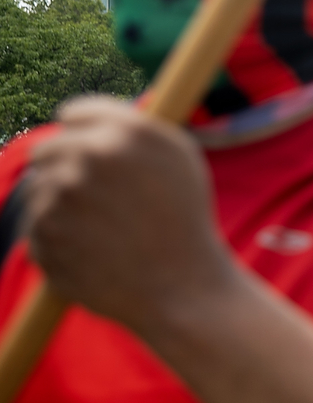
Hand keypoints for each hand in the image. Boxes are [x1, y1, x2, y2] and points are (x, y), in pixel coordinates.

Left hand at [24, 97, 237, 333]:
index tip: (97, 154)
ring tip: (106, 231)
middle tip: (100, 199)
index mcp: (126, 132)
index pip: (73, 114)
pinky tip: (95, 251)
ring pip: (40, 190)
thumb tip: (78, 116)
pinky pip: (38, 228)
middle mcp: (88, 158)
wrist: (182, 288)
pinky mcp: (43, 237)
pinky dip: (59, 238)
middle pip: (46, 149)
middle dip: (66, 168)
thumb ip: (131, 126)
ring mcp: (61, 198)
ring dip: (63, 205)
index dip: (84, 133)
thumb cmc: (184, 220)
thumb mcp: (178, 157)